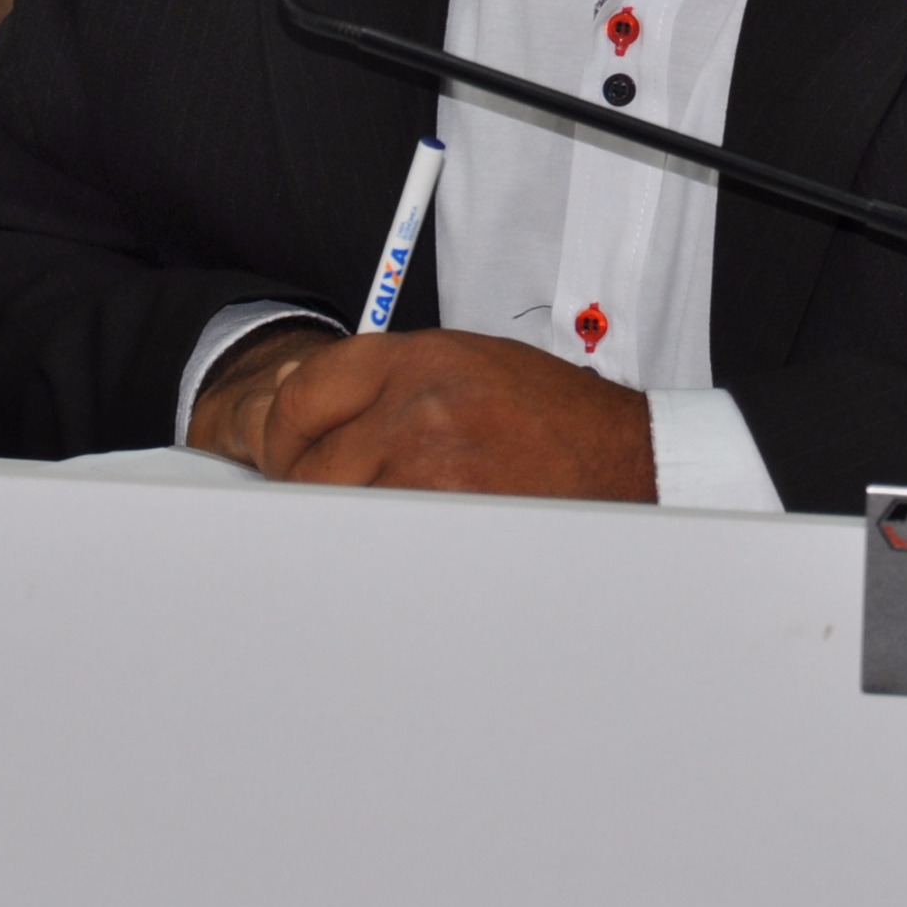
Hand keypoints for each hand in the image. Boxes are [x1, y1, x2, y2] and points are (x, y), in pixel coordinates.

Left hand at [196, 326, 655, 501]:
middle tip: (329, 498)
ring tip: (380, 518)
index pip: (306, 393)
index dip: (285, 432)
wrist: (621, 458)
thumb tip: (309, 406)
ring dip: (348, 519)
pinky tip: (409, 539)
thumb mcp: (467, 363)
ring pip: (341, 509)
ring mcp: (430, 469)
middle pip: (309, 460)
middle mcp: (417, 409)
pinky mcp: (447, 519)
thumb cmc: (549, 415)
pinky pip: (382, 542)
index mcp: (418, 360)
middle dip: (309, 483)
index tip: (287, 453)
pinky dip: (384, 547)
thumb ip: (388, 380)